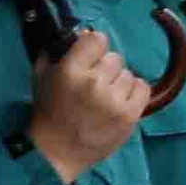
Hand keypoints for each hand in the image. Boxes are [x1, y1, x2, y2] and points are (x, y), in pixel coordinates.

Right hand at [27, 30, 152, 181]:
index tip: (89, 56)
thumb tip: (80, 33)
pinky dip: (133, 92)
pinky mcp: (130, 116)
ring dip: (118, 81)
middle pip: (115, 58)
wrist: (57, 151)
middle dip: (104, 67)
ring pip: (128, 74)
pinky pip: (143, 88)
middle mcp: (95, 83)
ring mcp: (115, 101)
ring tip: (104, 95)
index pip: (98, 39)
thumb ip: (56, 51)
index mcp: (72, 71)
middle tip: (94, 82)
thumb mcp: (42, 76)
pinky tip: (119, 100)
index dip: (93, 46)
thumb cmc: (48, 111)